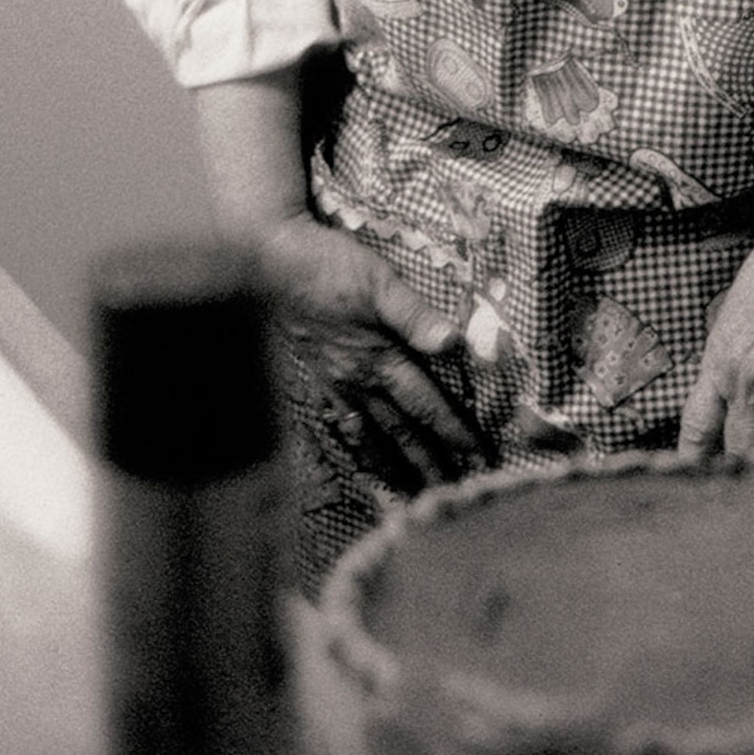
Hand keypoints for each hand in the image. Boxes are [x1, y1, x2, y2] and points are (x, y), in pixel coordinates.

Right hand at [256, 215, 486, 491]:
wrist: (274, 263)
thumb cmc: (329, 266)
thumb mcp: (379, 281)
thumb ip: (415, 316)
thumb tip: (454, 343)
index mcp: (379, 359)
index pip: (426, 405)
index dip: (454, 432)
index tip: (479, 456)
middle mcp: (359, 381)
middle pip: (401, 432)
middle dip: (429, 462)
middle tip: (454, 492)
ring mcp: (336, 383)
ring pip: (371, 436)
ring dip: (395, 466)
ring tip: (413, 492)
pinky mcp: (319, 376)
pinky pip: (343, 423)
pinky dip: (358, 448)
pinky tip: (364, 459)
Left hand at [678, 217, 753, 456]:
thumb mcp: (737, 302)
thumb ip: (733, 345)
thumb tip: (736, 363)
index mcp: (720, 363)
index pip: (697, 428)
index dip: (695, 458)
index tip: (694, 477)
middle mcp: (749, 388)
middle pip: (738, 448)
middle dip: (744, 464)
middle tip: (752, 480)